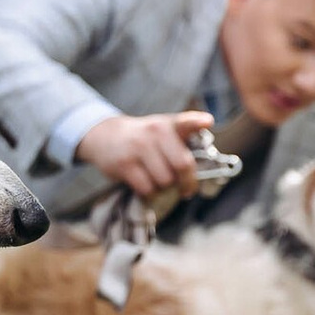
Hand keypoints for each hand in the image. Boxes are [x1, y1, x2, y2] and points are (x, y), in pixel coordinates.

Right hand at [75, 110, 214, 198]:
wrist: (106, 136)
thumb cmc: (144, 139)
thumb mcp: (163, 130)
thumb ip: (185, 141)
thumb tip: (202, 170)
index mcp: (169, 124)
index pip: (185, 120)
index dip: (197, 121)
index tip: (207, 121)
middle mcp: (155, 132)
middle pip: (181, 165)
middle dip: (186, 183)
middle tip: (185, 190)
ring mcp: (138, 147)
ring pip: (164, 181)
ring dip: (165, 189)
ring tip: (159, 182)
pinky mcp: (124, 164)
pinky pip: (147, 189)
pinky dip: (150, 194)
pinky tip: (147, 187)